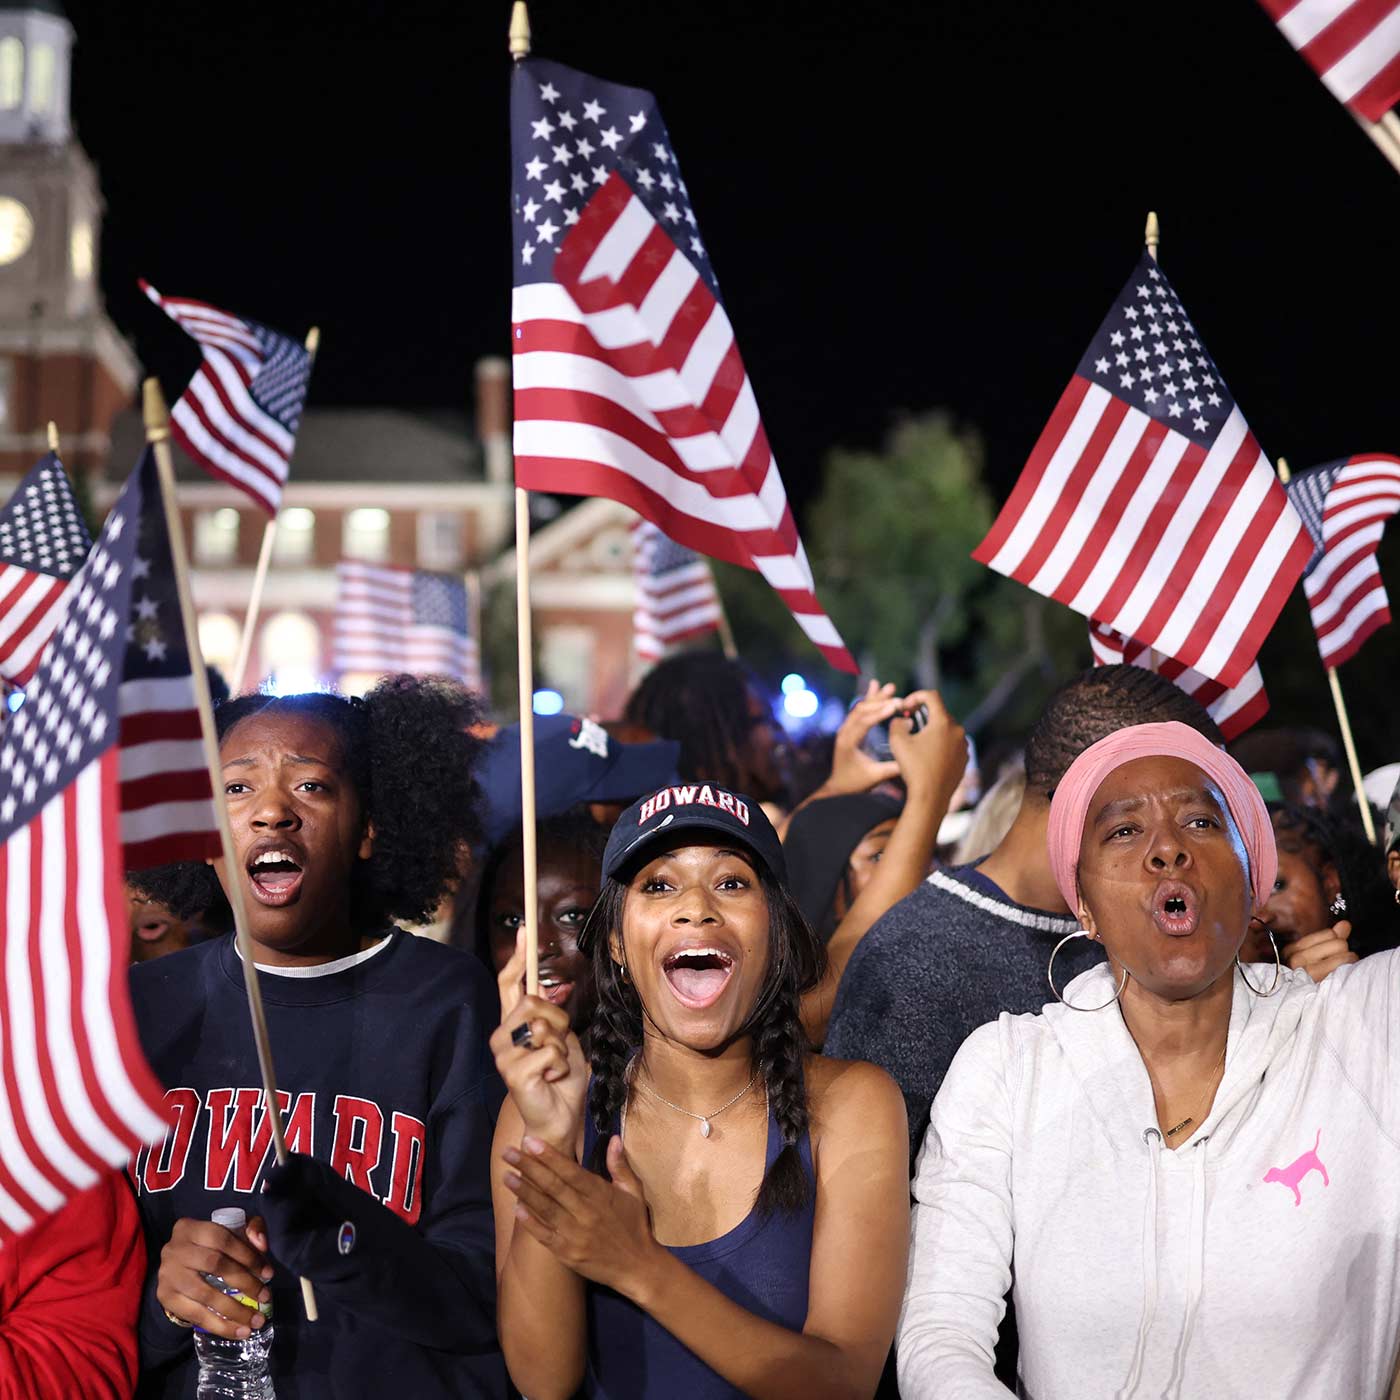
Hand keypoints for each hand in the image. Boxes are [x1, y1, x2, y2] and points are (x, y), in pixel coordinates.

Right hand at [156, 1215, 272, 1338]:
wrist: (179, 1266)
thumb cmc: (212, 1246)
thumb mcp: (232, 1230)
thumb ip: (252, 1229)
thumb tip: (261, 1244)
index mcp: (191, 1227)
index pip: (224, 1239)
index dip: (249, 1256)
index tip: (269, 1273)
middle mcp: (174, 1249)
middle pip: (215, 1265)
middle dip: (245, 1283)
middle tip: (265, 1297)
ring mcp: (168, 1275)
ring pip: (205, 1294)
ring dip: (234, 1311)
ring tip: (255, 1321)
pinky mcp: (165, 1298)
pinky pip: (195, 1315)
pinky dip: (220, 1325)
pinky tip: (239, 1331)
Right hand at [490, 930, 587, 1152]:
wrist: (560, 1117)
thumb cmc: (561, 1077)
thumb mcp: (561, 1036)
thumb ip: (548, 1013)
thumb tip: (543, 984)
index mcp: (513, 1024)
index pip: (510, 983)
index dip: (517, 956)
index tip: (524, 930)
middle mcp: (502, 1035)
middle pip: (533, 1000)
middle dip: (557, 1018)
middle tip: (558, 1043)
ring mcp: (503, 1054)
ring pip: (543, 1024)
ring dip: (561, 1044)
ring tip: (554, 1064)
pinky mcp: (512, 1073)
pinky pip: (550, 1050)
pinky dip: (560, 1063)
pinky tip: (551, 1078)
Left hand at [503, 1134, 663, 1301]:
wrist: (637, 1266)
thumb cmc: (634, 1224)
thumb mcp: (633, 1191)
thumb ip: (620, 1165)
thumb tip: (614, 1138)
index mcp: (600, 1194)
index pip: (570, 1171)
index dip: (549, 1156)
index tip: (530, 1141)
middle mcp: (585, 1212)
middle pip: (553, 1186)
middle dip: (529, 1167)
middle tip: (508, 1153)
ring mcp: (574, 1234)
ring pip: (545, 1208)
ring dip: (524, 1191)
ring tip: (506, 1175)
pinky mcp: (567, 1253)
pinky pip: (545, 1235)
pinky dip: (530, 1222)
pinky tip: (516, 1209)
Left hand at [825, 680, 905, 795]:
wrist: (839, 787)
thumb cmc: (856, 783)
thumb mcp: (875, 777)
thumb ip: (893, 768)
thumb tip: (913, 761)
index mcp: (848, 743)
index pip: (864, 723)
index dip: (880, 713)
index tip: (895, 705)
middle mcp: (844, 732)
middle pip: (861, 711)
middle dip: (879, 700)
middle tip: (896, 693)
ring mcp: (845, 729)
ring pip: (860, 708)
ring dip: (875, 697)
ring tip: (890, 686)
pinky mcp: (849, 729)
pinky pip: (859, 711)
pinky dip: (869, 699)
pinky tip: (875, 686)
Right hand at [888, 690, 965, 804]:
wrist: (931, 798)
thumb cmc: (914, 769)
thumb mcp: (897, 742)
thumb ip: (896, 723)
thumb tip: (902, 719)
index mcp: (943, 722)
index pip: (931, 696)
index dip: (916, 696)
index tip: (905, 706)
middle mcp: (958, 730)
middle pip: (940, 713)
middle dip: (923, 714)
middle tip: (909, 721)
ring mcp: (963, 745)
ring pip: (946, 729)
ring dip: (932, 730)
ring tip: (918, 741)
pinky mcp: (965, 759)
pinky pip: (952, 744)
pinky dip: (940, 744)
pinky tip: (928, 755)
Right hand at [1284, 920, 1358, 983]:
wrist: (1294, 1010)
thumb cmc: (1306, 982)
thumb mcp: (1311, 957)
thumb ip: (1329, 938)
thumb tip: (1345, 925)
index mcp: (1291, 950)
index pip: (1327, 934)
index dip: (1335, 941)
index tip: (1331, 953)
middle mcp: (1296, 959)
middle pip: (1337, 942)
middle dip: (1342, 951)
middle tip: (1338, 962)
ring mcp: (1306, 970)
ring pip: (1342, 951)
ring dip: (1348, 960)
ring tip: (1342, 970)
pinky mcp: (1318, 981)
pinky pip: (1343, 964)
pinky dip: (1349, 968)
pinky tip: (1344, 976)